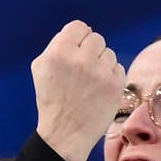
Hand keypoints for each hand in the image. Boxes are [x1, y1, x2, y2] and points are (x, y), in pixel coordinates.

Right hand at [32, 20, 125, 160]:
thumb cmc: (52, 101)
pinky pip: (119, 68)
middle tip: (84, 70)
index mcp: (59, 52)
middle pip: (96, 38)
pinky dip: (111, 77)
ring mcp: (100, 72)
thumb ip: (57, 45)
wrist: (65, 133)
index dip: (79, 38)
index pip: (79, 27)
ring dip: (102, 64)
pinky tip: (100, 90)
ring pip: (109, 53)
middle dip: (91, 52)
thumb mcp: (41, 68)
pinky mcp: (115, 85)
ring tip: (91, 83)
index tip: (78, 51)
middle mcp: (81, 59)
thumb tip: (80, 32)